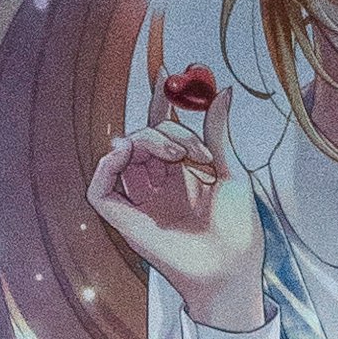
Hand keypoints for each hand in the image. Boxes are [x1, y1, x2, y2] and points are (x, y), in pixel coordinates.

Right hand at [87, 76, 267, 334]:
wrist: (230, 268)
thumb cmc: (237, 229)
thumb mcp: (231, 171)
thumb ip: (218, 132)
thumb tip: (223, 90)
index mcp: (182, 170)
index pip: (163, 126)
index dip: (162, 100)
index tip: (170, 70)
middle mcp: (158, 183)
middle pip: (144, 136)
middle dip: (165, 129)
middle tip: (190, 148)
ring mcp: (140, 201)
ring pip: (123, 155)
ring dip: (145, 143)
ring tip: (176, 157)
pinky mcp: (125, 221)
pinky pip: (100, 191)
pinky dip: (105, 168)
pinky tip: (124, 154)